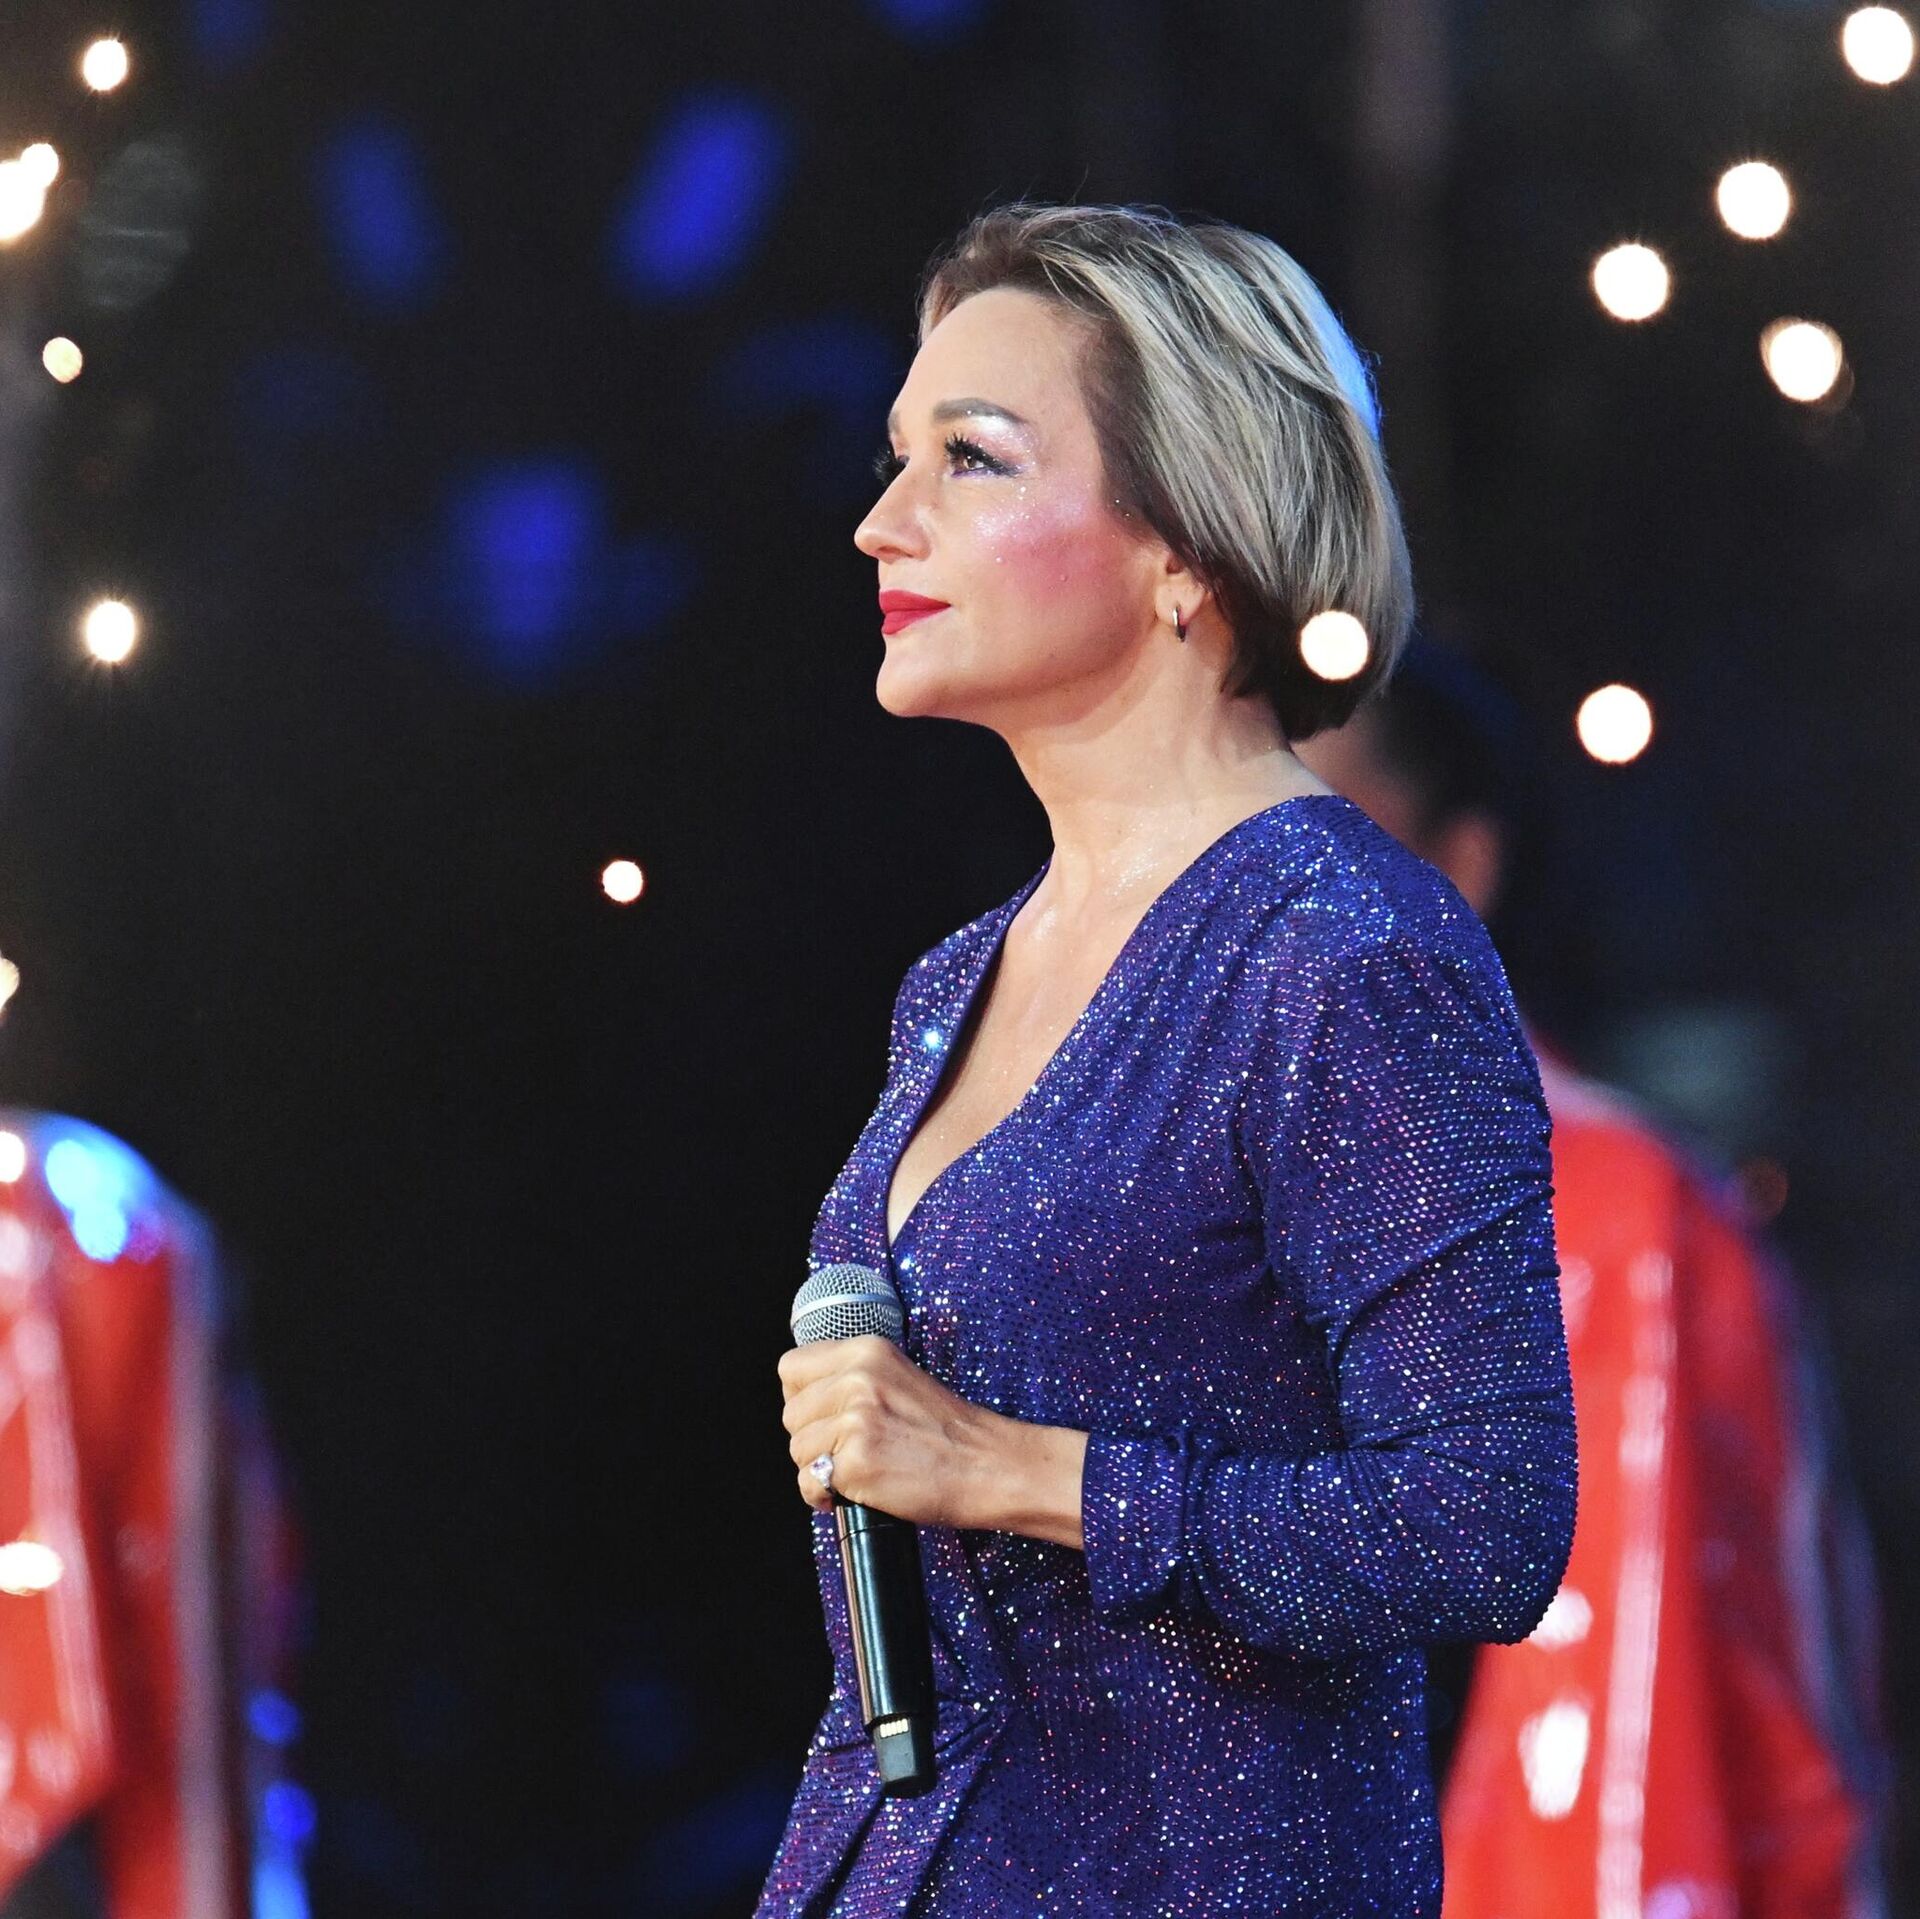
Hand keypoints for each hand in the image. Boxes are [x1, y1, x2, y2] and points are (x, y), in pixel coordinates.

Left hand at [777, 1337, 1089, 1546]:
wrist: (987, 1465)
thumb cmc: (948, 1431)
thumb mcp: (899, 1378)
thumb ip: (854, 1377)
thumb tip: (805, 1398)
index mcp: (867, 1351)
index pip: (792, 1367)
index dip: (801, 1397)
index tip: (821, 1417)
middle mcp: (858, 1378)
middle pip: (791, 1413)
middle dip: (812, 1438)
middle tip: (845, 1450)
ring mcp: (856, 1420)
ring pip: (797, 1450)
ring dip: (819, 1468)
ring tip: (855, 1471)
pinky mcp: (856, 1461)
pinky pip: (809, 1483)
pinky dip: (824, 1496)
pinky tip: (853, 1492)